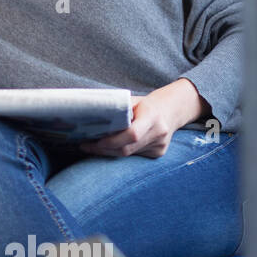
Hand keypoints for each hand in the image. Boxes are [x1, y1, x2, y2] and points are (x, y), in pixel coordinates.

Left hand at [78, 79, 204, 158]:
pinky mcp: (158, 154)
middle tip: (85, 146)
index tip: (93, 141)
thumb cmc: (146, 104)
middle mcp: (159, 133)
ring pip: (129, 154)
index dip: (111, 141)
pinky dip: (120, 152)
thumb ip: (117, 108)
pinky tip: (108, 148)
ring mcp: (160, 146)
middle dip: (104, 149)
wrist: (171, 110)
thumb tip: (90, 113)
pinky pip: (134, 155)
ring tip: (91, 146)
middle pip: (127, 148)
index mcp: (152, 116)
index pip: (132, 134)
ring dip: (109, 152)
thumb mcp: (133, 101)